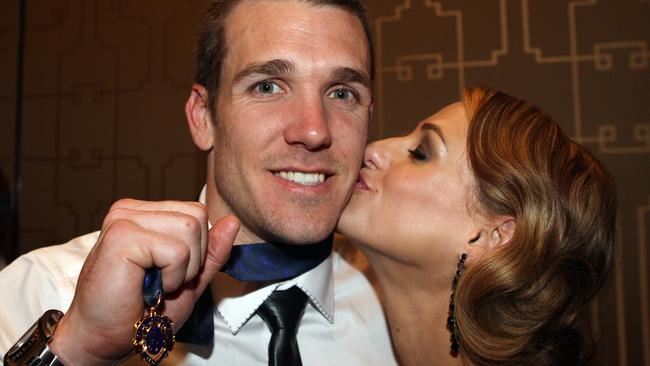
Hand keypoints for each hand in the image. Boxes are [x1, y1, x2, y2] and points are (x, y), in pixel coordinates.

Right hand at [48, 199, 239, 364]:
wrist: (104, 340)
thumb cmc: (140, 312)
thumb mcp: (189, 279)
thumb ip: (211, 251)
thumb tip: (232, 221)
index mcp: (145, 214)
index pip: (197, 213)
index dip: (197, 250)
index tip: (171, 275)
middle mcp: (131, 211)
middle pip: (197, 217)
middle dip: (193, 259)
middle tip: (162, 282)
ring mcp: (124, 219)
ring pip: (191, 229)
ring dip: (182, 269)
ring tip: (154, 284)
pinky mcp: (122, 235)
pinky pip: (177, 251)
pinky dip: (172, 277)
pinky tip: (146, 287)